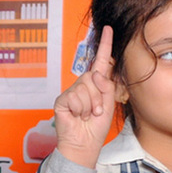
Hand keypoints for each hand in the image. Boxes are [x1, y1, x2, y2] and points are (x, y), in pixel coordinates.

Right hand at [53, 26, 116, 167]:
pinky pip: (76, 97)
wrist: (85, 143)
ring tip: (88, 115)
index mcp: (96, 84)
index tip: (108, 29)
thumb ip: (107, 86)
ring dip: (91, 105)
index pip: (101, 61)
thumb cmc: (97, 125)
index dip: (105, 45)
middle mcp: (83, 85)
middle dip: (100, 96)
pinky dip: (81, 109)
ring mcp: (71, 91)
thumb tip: (97, 72)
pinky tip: (78, 116)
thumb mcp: (109, 103)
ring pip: (86, 88)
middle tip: (97, 111)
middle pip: (94, 77)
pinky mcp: (62, 99)